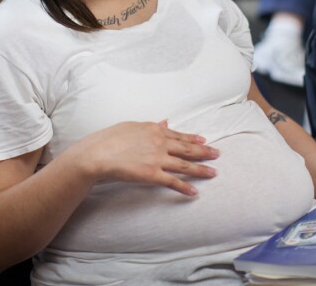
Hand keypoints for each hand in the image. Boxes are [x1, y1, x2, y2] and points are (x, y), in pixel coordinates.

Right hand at [71, 120, 219, 195]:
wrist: (98, 154)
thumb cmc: (109, 139)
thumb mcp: (131, 126)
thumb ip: (150, 126)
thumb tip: (164, 122)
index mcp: (154, 129)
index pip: (178, 135)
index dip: (193, 139)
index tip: (204, 140)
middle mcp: (160, 143)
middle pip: (187, 149)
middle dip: (204, 152)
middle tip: (217, 154)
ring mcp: (158, 159)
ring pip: (185, 165)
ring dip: (201, 170)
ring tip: (214, 173)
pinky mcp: (152, 175)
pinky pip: (173, 182)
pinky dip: (185, 187)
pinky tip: (194, 192)